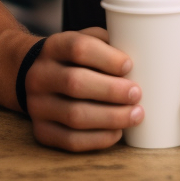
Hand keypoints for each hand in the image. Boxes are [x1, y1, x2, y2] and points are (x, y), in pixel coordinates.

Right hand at [24, 27, 142, 151]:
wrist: (34, 76)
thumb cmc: (75, 58)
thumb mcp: (86, 40)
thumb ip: (109, 45)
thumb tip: (145, 55)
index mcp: (54, 47)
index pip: (78, 48)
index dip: (107, 58)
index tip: (129, 65)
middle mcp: (40, 75)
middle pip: (75, 83)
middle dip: (112, 91)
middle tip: (137, 94)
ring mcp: (37, 106)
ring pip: (75, 116)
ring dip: (111, 117)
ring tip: (136, 115)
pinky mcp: (41, 132)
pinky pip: (71, 141)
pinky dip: (98, 139)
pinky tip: (118, 132)